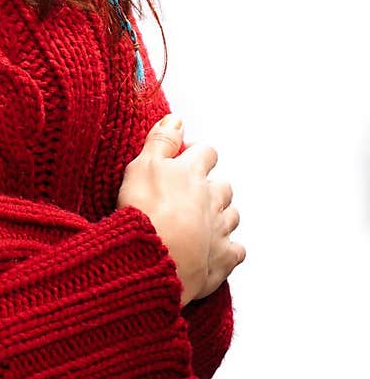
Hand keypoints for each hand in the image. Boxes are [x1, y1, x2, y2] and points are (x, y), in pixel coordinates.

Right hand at [115, 114, 245, 306]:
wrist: (151, 260)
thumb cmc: (143, 210)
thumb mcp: (142, 165)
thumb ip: (161, 140)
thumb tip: (176, 119)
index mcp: (193, 173)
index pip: (206, 153)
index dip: (197, 154)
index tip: (185, 158)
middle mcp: (212, 199)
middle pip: (223, 186)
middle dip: (212, 188)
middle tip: (191, 194)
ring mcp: (220, 230)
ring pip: (232, 216)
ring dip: (222, 216)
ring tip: (203, 222)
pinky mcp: (222, 259)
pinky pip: (236, 251)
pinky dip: (228, 250)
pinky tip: (216, 251)